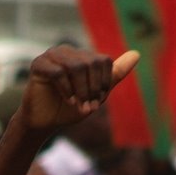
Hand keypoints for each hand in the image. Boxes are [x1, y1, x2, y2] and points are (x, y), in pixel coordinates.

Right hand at [15, 45, 139, 137]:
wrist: (43, 123)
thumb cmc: (68, 108)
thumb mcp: (96, 94)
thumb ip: (114, 75)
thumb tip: (137, 54)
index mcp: (81, 56)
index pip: (103, 61)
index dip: (104, 83)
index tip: (97, 101)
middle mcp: (67, 51)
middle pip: (91, 63)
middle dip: (93, 89)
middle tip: (88, 108)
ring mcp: (51, 55)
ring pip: (76, 67)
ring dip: (81, 91)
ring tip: (78, 105)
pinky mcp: (38, 64)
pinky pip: (58, 73)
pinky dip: (66, 90)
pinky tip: (68, 100)